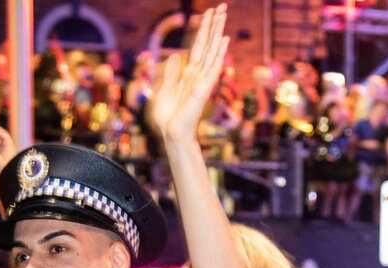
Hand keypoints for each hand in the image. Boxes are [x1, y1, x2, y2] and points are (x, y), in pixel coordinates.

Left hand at [150, 4, 229, 142]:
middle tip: (222, 5)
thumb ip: (171, 73)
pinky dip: (218, 52)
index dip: (203, 29)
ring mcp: (202, 79)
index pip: (198, 46)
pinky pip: (213, 66)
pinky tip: (224, 39)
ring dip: (218, 31)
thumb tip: (175, 55)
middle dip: (214, 24)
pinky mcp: (203, 88)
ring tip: (223, 14)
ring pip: (212, 50)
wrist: (171, 134)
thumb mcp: (164, 90)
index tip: (208, 13)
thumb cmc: (168, 117)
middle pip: (208, 43)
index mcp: (188, 73)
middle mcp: (198, 73)